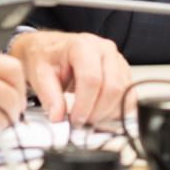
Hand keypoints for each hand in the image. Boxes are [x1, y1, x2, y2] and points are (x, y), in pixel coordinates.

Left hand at [9, 30, 131, 126]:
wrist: (52, 49)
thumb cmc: (48, 58)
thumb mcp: (40, 74)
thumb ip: (49, 96)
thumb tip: (58, 117)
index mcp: (82, 46)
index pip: (91, 79)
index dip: (85, 105)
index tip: (75, 120)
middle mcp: (104, 49)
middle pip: (112, 87)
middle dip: (98, 112)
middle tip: (82, 123)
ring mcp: (117, 59)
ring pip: (124, 92)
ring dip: (108, 112)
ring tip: (89, 117)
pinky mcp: (123, 70)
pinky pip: (129, 95)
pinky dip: (118, 109)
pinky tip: (101, 113)